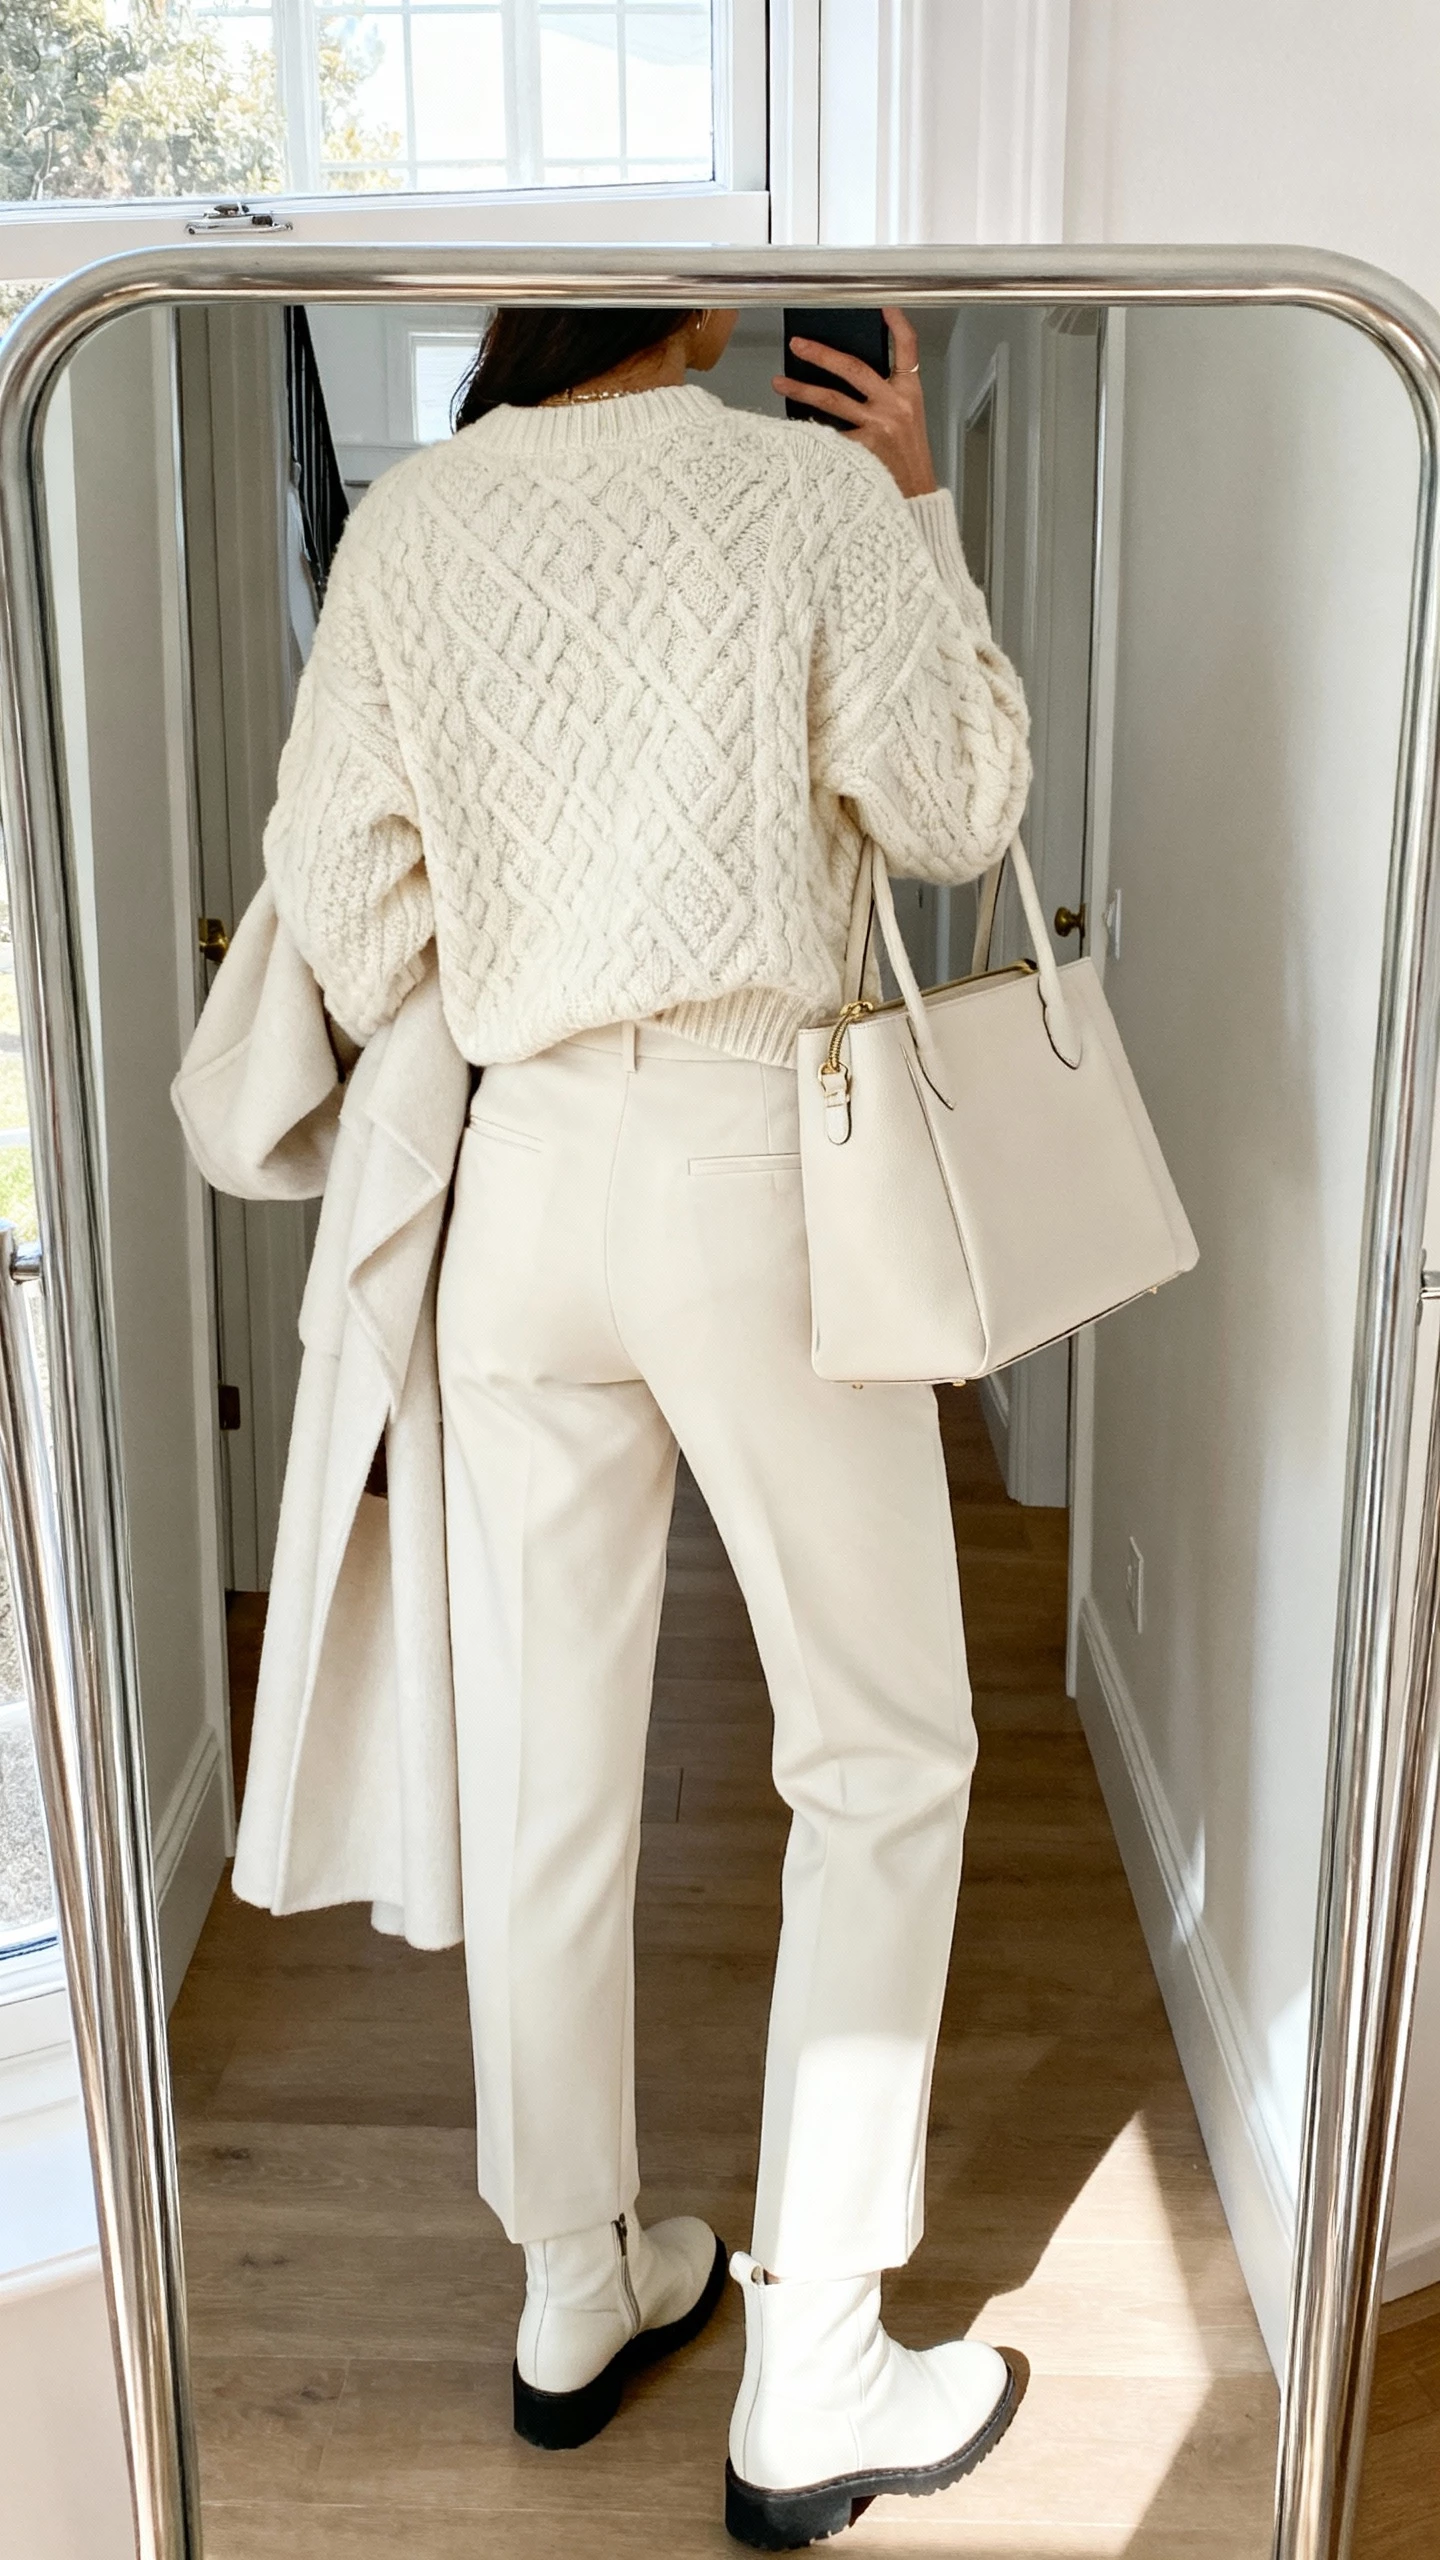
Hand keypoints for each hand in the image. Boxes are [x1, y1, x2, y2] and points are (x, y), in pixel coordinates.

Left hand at [773, 307, 937, 498]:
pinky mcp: (861, 450)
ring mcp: (877, 427)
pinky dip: (809, 433)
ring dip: (802, 389)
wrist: (916, 502)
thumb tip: (848, 378)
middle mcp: (894, 406)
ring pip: (831, 400)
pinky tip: (792, 432)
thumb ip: (886, 398)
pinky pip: (828, 434)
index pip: (908, 349)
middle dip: (822, 354)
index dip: (897, 324)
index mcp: (910, 394)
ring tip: (779, 384)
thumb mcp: (908, 422)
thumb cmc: (907, 463)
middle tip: (799, 344)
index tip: (882, 306)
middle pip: (854, 368)